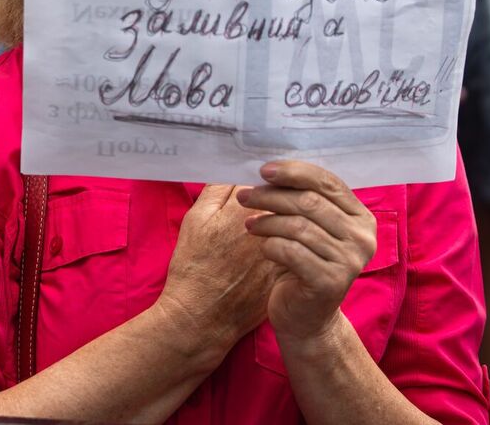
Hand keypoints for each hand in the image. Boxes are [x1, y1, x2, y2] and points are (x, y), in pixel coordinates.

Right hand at [155, 184, 278, 353]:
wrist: (200, 319)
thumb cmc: (193, 267)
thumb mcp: (196, 220)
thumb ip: (217, 190)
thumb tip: (235, 171)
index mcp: (247, 211)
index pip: (267, 180)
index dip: (262, 178)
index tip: (257, 180)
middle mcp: (271, 230)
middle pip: (285, 200)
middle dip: (278, 195)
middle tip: (265, 199)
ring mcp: (282, 253)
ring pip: (291, 224)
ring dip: (286, 218)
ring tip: (272, 221)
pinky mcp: (287, 274)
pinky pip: (296, 249)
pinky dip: (290, 243)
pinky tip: (278, 244)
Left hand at [237, 161, 376, 342]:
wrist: (307, 320)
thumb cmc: (303, 267)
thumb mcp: (312, 230)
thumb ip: (306, 201)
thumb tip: (272, 168)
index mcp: (362, 218)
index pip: (329, 182)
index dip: (295, 172)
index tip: (263, 169)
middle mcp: (363, 238)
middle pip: (310, 202)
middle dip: (272, 195)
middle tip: (245, 195)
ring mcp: (350, 261)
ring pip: (298, 226)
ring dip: (267, 220)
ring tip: (249, 223)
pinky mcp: (330, 282)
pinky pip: (291, 251)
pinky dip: (270, 245)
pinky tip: (261, 247)